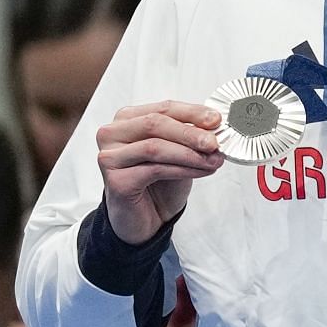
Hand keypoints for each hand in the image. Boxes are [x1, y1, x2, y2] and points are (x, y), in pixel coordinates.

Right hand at [95, 101, 225, 244]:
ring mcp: (110, 157)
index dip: (192, 112)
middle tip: (215, 143)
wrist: (146, 218)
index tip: (217, 119)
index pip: (163, 108)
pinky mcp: (115, 180)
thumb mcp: (179, 152)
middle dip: (190, 133)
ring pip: (155, 147)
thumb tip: (215, 126)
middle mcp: (112, 134)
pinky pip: (154, 169)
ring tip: (214, 161)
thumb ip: (190, 136)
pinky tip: (201, 171)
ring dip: (190, 154)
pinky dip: (183, 169)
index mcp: (128, 119)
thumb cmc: (160, 182)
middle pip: (155, 123)